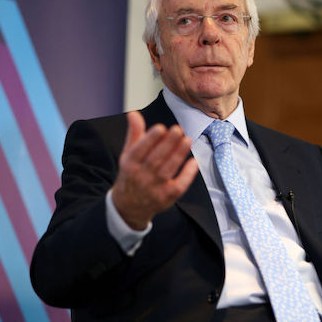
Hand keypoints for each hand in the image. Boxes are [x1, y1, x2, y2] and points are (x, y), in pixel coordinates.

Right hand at [112, 111, 198, 229]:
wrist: (129, 207)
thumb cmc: (131, 175)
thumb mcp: (128, 155)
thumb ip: (134, 134)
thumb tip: (133, 114)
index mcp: (129, 164)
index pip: (139, 150)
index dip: (150, 139)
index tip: (161, 128)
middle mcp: (141, 177)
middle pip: (155, 159)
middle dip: (168, 144)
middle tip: (178, 129)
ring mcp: (154, 188)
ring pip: (168, 170)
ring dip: (178, 154)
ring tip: (187, 139)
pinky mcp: (167, 197)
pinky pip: (179, 185)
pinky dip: (187, 174)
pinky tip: (193, 162)